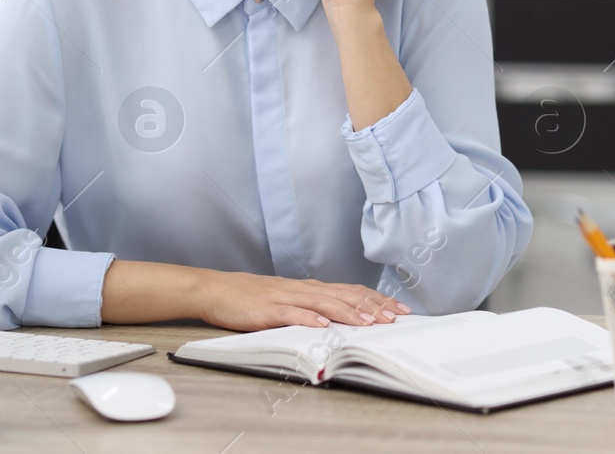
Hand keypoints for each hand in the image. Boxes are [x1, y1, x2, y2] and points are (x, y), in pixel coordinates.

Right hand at [196, 270, 410, 331]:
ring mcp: (285, 297)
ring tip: (368, 322)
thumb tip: (338, 320)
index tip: (398, 310)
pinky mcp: (268, 309)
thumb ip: (311, 308)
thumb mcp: (287, 301)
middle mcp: (302, 289)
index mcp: (309, 288)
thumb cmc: (252, 299)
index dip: (376, 300)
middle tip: (394, 317)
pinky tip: (322, 325)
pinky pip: (291, 314)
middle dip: (371, 306)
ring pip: (323, 302)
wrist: (217, 290)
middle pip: (343, 295)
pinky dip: (308, 318)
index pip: (350, 291)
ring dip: (347, 312)